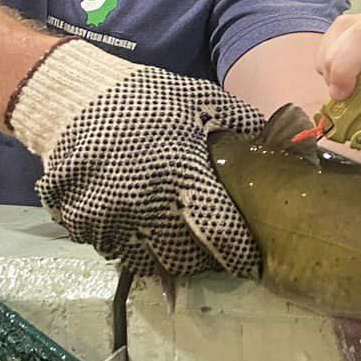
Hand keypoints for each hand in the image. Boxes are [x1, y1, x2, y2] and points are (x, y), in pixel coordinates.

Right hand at [9, 40, 263, 279]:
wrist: (71, 98)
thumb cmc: (143, 99)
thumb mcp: (199, 101)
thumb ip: (242, 125)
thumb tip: (289, 144)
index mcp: (180, 174)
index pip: (221, 234)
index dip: (240, 253)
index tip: (253, 261)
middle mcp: (145, 205)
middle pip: (187, 257)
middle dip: (206, 258)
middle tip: (215, 249)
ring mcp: (109, 220)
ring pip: (152, 262)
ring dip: (170, 257)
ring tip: (180, 241)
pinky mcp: (83, 227)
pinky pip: (119, 253)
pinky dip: (135, 248)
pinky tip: (143, 228)